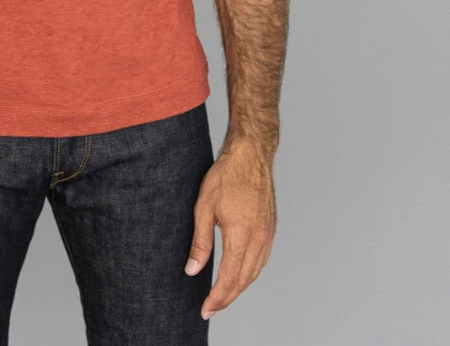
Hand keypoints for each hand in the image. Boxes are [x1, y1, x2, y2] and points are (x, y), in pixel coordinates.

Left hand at [184, 141, 276, 319]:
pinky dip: (249, 274)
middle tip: (211, 308)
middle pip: (243, 281)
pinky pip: (261, 261)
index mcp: (240, 237)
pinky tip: (240, 275)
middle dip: (227, 298)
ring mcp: (267, 235)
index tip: (206, 309)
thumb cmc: (226, 176)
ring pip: (254, 273)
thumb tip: (192, 270)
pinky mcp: (271, 229)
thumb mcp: (204, 207)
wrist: (251, 156)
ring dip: (239, 288)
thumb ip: (200, 242)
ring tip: (223, 296)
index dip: (217, 298)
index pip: (228, 279)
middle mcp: (258, 240)